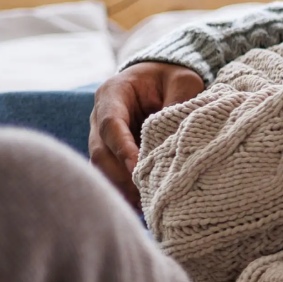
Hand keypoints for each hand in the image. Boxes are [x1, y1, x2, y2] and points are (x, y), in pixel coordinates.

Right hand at [88, 62, 203, 208]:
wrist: (162, 76)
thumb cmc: (172, 76)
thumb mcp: (183, 80)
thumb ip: (179, 102)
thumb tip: (174, 136)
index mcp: (113, 93)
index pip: (111, 124)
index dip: (122, 147)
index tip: (136, 167)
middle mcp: (99, 116)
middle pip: (101, 151)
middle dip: (120, 175)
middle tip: (143, 195)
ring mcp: (101, 135)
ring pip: (101, 167)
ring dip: (120, 187)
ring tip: (143, 206)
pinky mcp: (111, 151)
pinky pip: (110, 173)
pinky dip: (123, 189)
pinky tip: (140, 205)